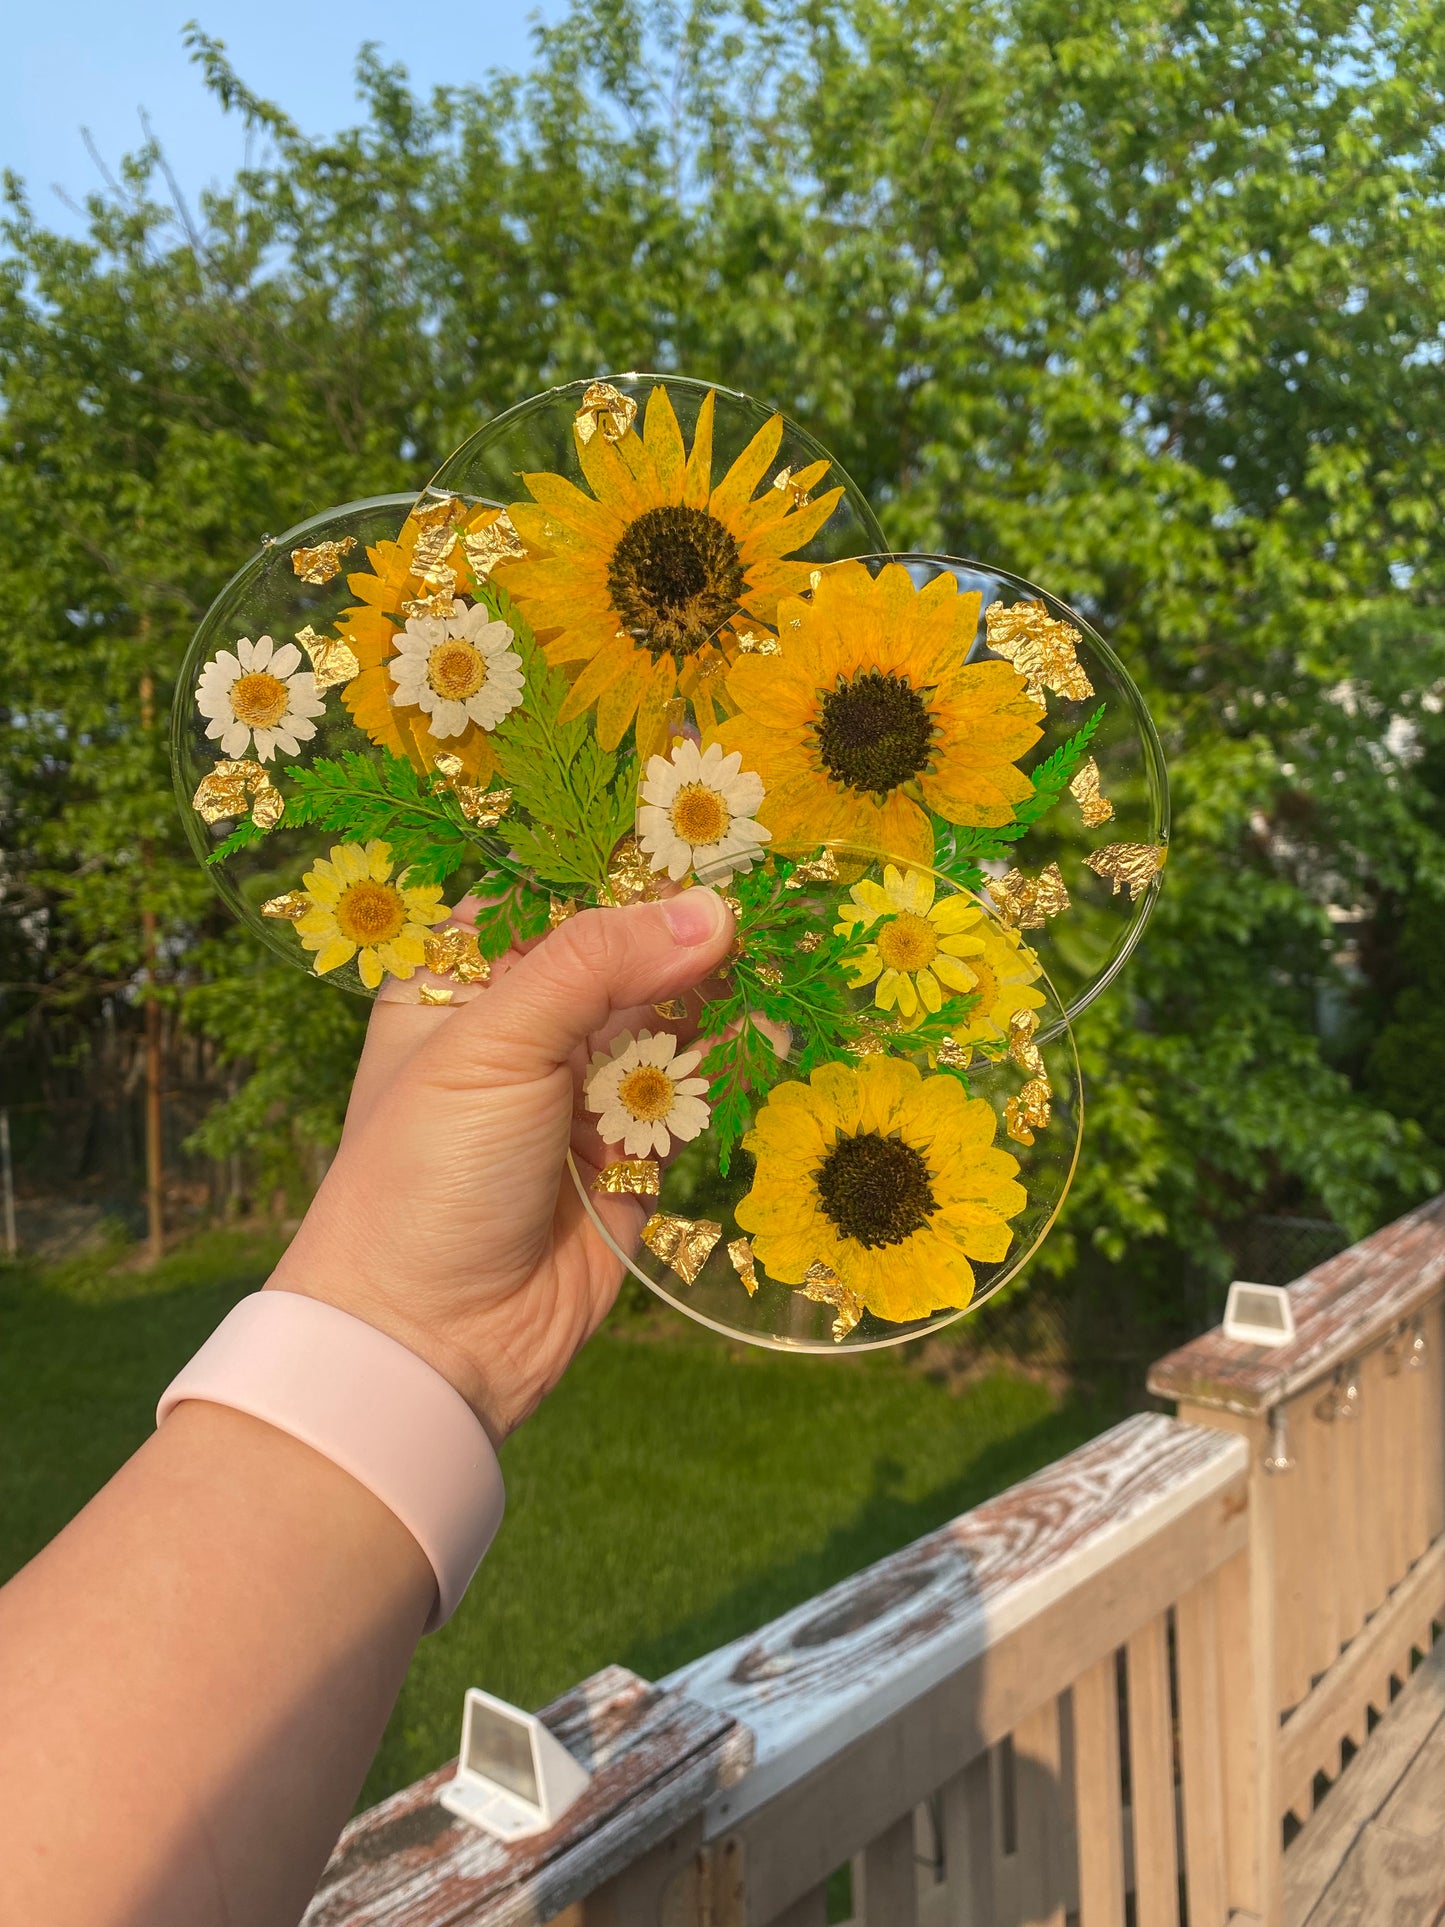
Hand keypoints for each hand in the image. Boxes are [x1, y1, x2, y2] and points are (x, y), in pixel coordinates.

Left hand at [268, 888, 734, 1443]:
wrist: (432, 1339)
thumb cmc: (427, 1174)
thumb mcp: (493, 1044)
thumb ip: (597, 964)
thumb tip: (710, 910)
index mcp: (462, 985)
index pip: (550, 899)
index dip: (621, 871)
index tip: (700, 838)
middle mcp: (524, 1030)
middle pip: (621, 955)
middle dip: (684, 932)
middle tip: (761, 901)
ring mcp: (581, 1093)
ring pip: (667, 1019)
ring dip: (718, 994)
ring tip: (776, 959)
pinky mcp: (634, 1155)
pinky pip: (692, 1093)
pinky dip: (730, 1064)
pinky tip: (770, 1029)